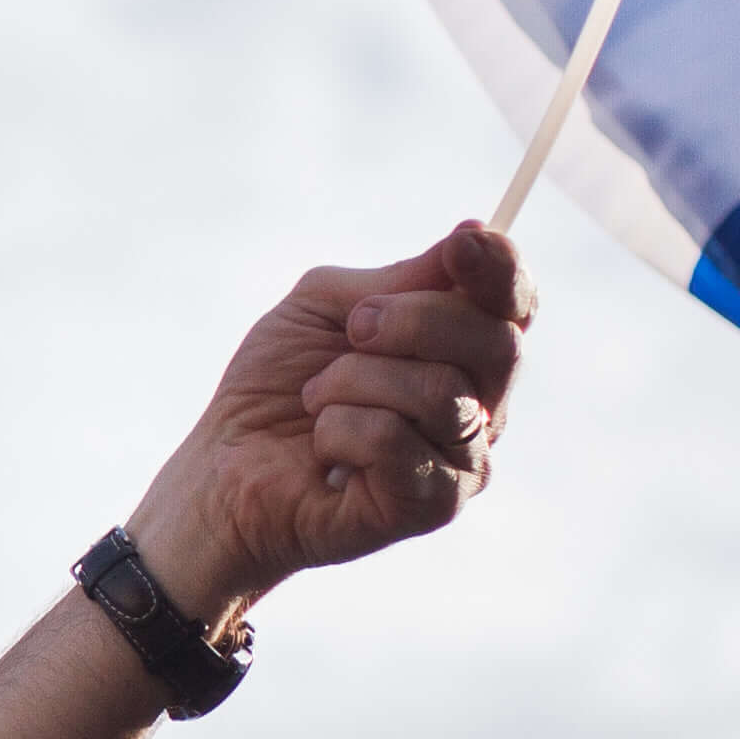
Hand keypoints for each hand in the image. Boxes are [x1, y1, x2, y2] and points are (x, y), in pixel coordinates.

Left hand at [122, 225, 532, 632]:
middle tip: (353, 330)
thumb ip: (400, 278)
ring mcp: (464, 462)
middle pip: (497, 344)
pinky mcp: (433, 506)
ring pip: (443, 392)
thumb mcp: (328, 306)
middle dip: (412, 320)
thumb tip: (477, 232)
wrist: (224, 469)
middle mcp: (481, 408)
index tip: (461, 243)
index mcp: (463, 353)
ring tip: (317, 400)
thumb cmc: (278, 386)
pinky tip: (324, 450)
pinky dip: (340, 430)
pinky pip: (397, 441)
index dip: (501, 269)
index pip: (515, 306)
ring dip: (353, 380)